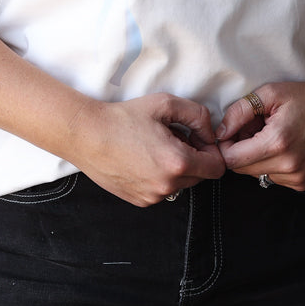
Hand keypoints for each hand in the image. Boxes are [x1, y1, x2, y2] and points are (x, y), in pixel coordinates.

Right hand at [75, 92, 226, 206]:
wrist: (87, 135)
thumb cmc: (124, 117)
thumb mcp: (165, 104)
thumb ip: (198, 115)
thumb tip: (210, 133)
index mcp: (177, 163)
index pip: (217, 167)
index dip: (211, 150)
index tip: (196, 137)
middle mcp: (167, 186)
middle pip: (201, 177)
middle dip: (194, 158)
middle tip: (173, 138)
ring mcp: (152, 197)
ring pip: (181, 184)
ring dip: (177, 168)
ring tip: (155, 147)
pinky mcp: (140, 201)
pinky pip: (162, 190)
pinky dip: (160, 177)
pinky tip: (143, 159)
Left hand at [215, 73, 304, 190]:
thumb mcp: (270, 94)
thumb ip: (240, 112)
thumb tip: (220, 132)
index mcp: (278, 143)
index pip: (232, 159)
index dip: (225, 144)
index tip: (232, 130)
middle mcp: (289, 166)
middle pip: (242, 169)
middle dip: (239, 150)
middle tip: (251, 129)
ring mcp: (298, 178)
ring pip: (256, 175)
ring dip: (255, 158)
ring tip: (269, 135)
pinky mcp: (304, 183)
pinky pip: (273, 178)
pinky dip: (271, 164)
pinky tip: (282, 146)